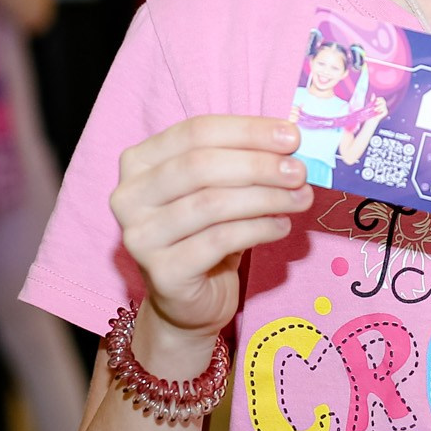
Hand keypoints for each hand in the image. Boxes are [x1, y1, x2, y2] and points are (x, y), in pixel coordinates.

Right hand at [110, 116, 311, 366]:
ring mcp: (140, 236)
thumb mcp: (220, 188)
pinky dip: (258, 229)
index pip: (195, 131)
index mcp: (139, 161)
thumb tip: (290, 143)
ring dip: (266, 198)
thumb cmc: (206, 232)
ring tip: (300, 198)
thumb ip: (243, 160)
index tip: (292, 137)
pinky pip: (219, 241)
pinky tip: (282, 226)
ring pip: (212, 204)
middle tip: (299, 171)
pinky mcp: (162, 272)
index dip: (247, 131)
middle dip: (259, 165)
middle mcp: (129, 195)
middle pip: (201, 165)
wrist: (189, 300)